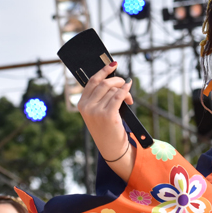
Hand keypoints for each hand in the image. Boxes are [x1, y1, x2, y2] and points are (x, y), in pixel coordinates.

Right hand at [77, 61, 135, 181]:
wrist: (111, 148)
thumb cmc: (107, 129)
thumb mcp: (98, 112)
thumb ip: (101, 98)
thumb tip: (115, 80)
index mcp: (81, 104)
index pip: (92, 81)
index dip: (103, 71)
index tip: (113, 64)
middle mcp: (86, 106)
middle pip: (104, 83)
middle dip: (118, 81)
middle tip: (126, 84)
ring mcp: (96, 111)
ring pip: (113, 90)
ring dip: (124, 91)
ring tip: (129, 99)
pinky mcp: (107, 115)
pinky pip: (118, 96)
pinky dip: (125, 91)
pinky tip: (129, 89)